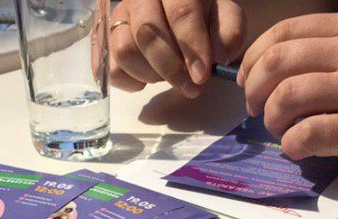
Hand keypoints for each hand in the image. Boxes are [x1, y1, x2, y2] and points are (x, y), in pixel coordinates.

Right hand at [110, 0, 245, 97]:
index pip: (181, 12)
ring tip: (170, 78)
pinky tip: (150, 79)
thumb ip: (229, 31)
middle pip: (147, 32)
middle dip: (171, 68)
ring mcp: (120, 18)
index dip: (192, 46)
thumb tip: (219, 56)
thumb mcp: (224, 17)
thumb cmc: (203, 17)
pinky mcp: (108, 42)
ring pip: (125, 51)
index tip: (202, 76)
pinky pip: (113, 69)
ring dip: (151, 75)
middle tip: (191, 88)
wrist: (182, 16)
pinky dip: (133, 82)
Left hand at [237, 12, 337, 184]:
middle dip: (254, 89)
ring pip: (289, 95)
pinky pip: (309, 133)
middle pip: (279, 62)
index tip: (247, 80)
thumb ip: (323, 55)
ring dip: (271, 118)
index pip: (285, 31)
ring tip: (280, 129)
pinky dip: (291, 144)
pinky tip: (296, 148)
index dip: (253, 58)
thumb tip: (263, 71)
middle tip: (256, 110)